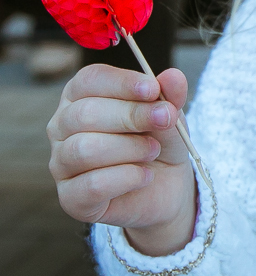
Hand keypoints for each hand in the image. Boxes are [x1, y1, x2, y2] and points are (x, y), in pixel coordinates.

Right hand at [47, 64, 196, 256]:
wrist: (163, 188)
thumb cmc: (157, 141)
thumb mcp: (169, 116)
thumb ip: (170, 96)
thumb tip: (173, 77)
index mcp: (81, 95)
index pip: (89, 80)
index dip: (122, 83)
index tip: (154, 89)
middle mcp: (62, 126)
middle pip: (85, 114)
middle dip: (132, 115)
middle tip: (165, 120)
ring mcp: (60, 163)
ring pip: (85, 149)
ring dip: (130, 148)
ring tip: (154, 150)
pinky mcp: (70, 198)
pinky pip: (93, 185)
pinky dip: (127, 178)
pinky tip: (145, 175)